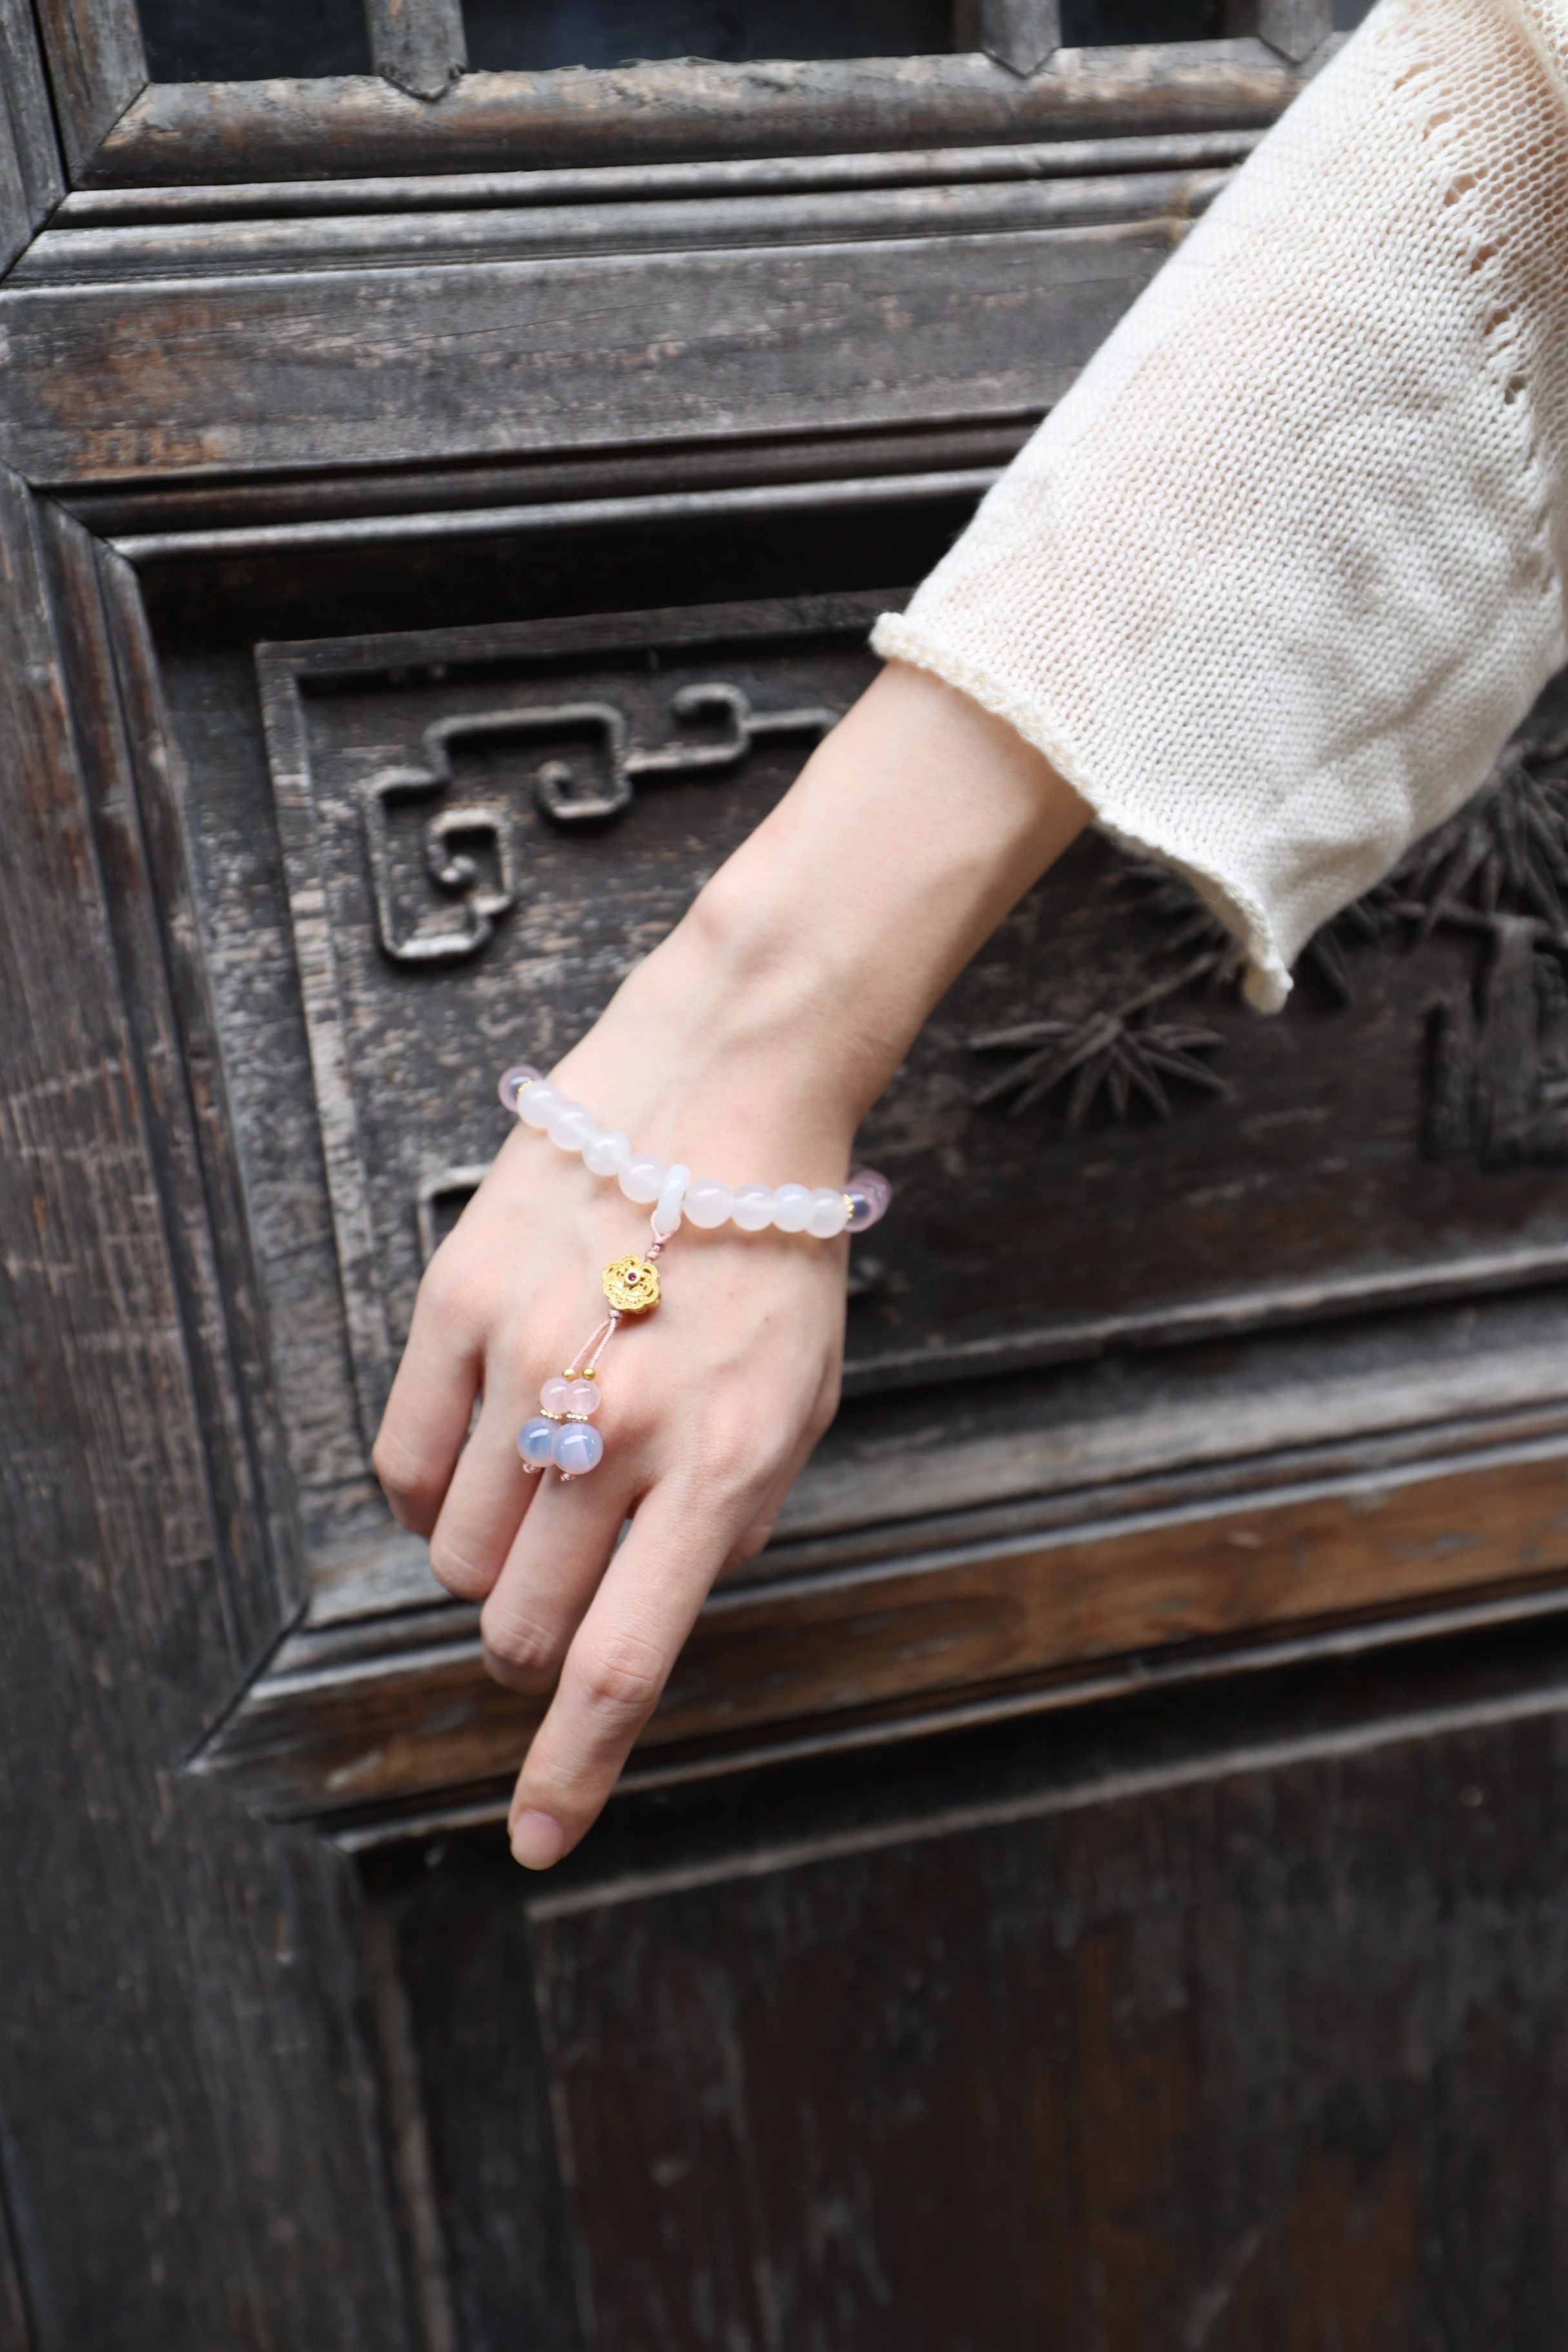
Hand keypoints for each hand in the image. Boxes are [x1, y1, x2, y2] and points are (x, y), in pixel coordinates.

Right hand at [373, 663, 1086, 1864]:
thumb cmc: (774, 1260)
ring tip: (538, 1488)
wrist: (728, 1092)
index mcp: (719, 1464)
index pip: (625, 1663)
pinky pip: (403, 1461)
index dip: (573, 1770)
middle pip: (522, 1621)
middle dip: (532, 1646)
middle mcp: (616, 1425)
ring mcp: (527, 1361)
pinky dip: (434, 1487)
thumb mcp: (799, 1409)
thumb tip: (641, 1611)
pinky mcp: (457, 1302)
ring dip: (488, 1559)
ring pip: (454, 1551)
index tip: (537, 1841)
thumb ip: (727, 1525)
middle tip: (557, 1599)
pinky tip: (484, 1442)